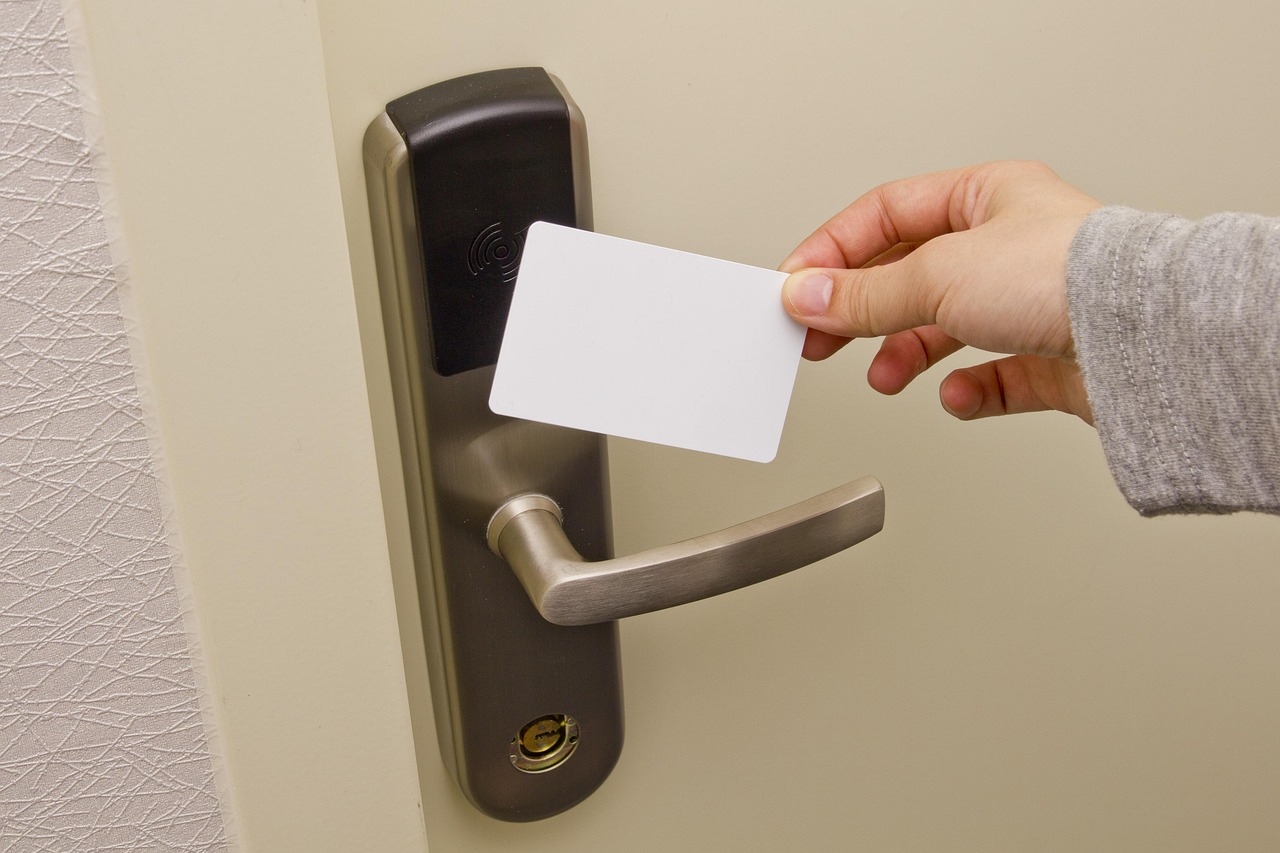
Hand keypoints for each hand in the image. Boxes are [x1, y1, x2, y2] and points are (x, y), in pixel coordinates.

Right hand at [780, 161, 1099, 423]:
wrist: (1147, 340)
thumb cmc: (1068, 276)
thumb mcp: (937, 274)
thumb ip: (864, 293)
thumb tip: (807, 296)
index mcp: (987, 196)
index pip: (887, 214)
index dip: (834, 250)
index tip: (797, 288)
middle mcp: (1011, 244)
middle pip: (910, 274)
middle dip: (862, 310)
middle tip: (818, 339)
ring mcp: (1033, 301)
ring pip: (947, 326)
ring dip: (906, 354)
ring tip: (884, 377)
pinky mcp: (1054, 356)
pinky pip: (996, 375)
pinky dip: (968, 389)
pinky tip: (957, 395)